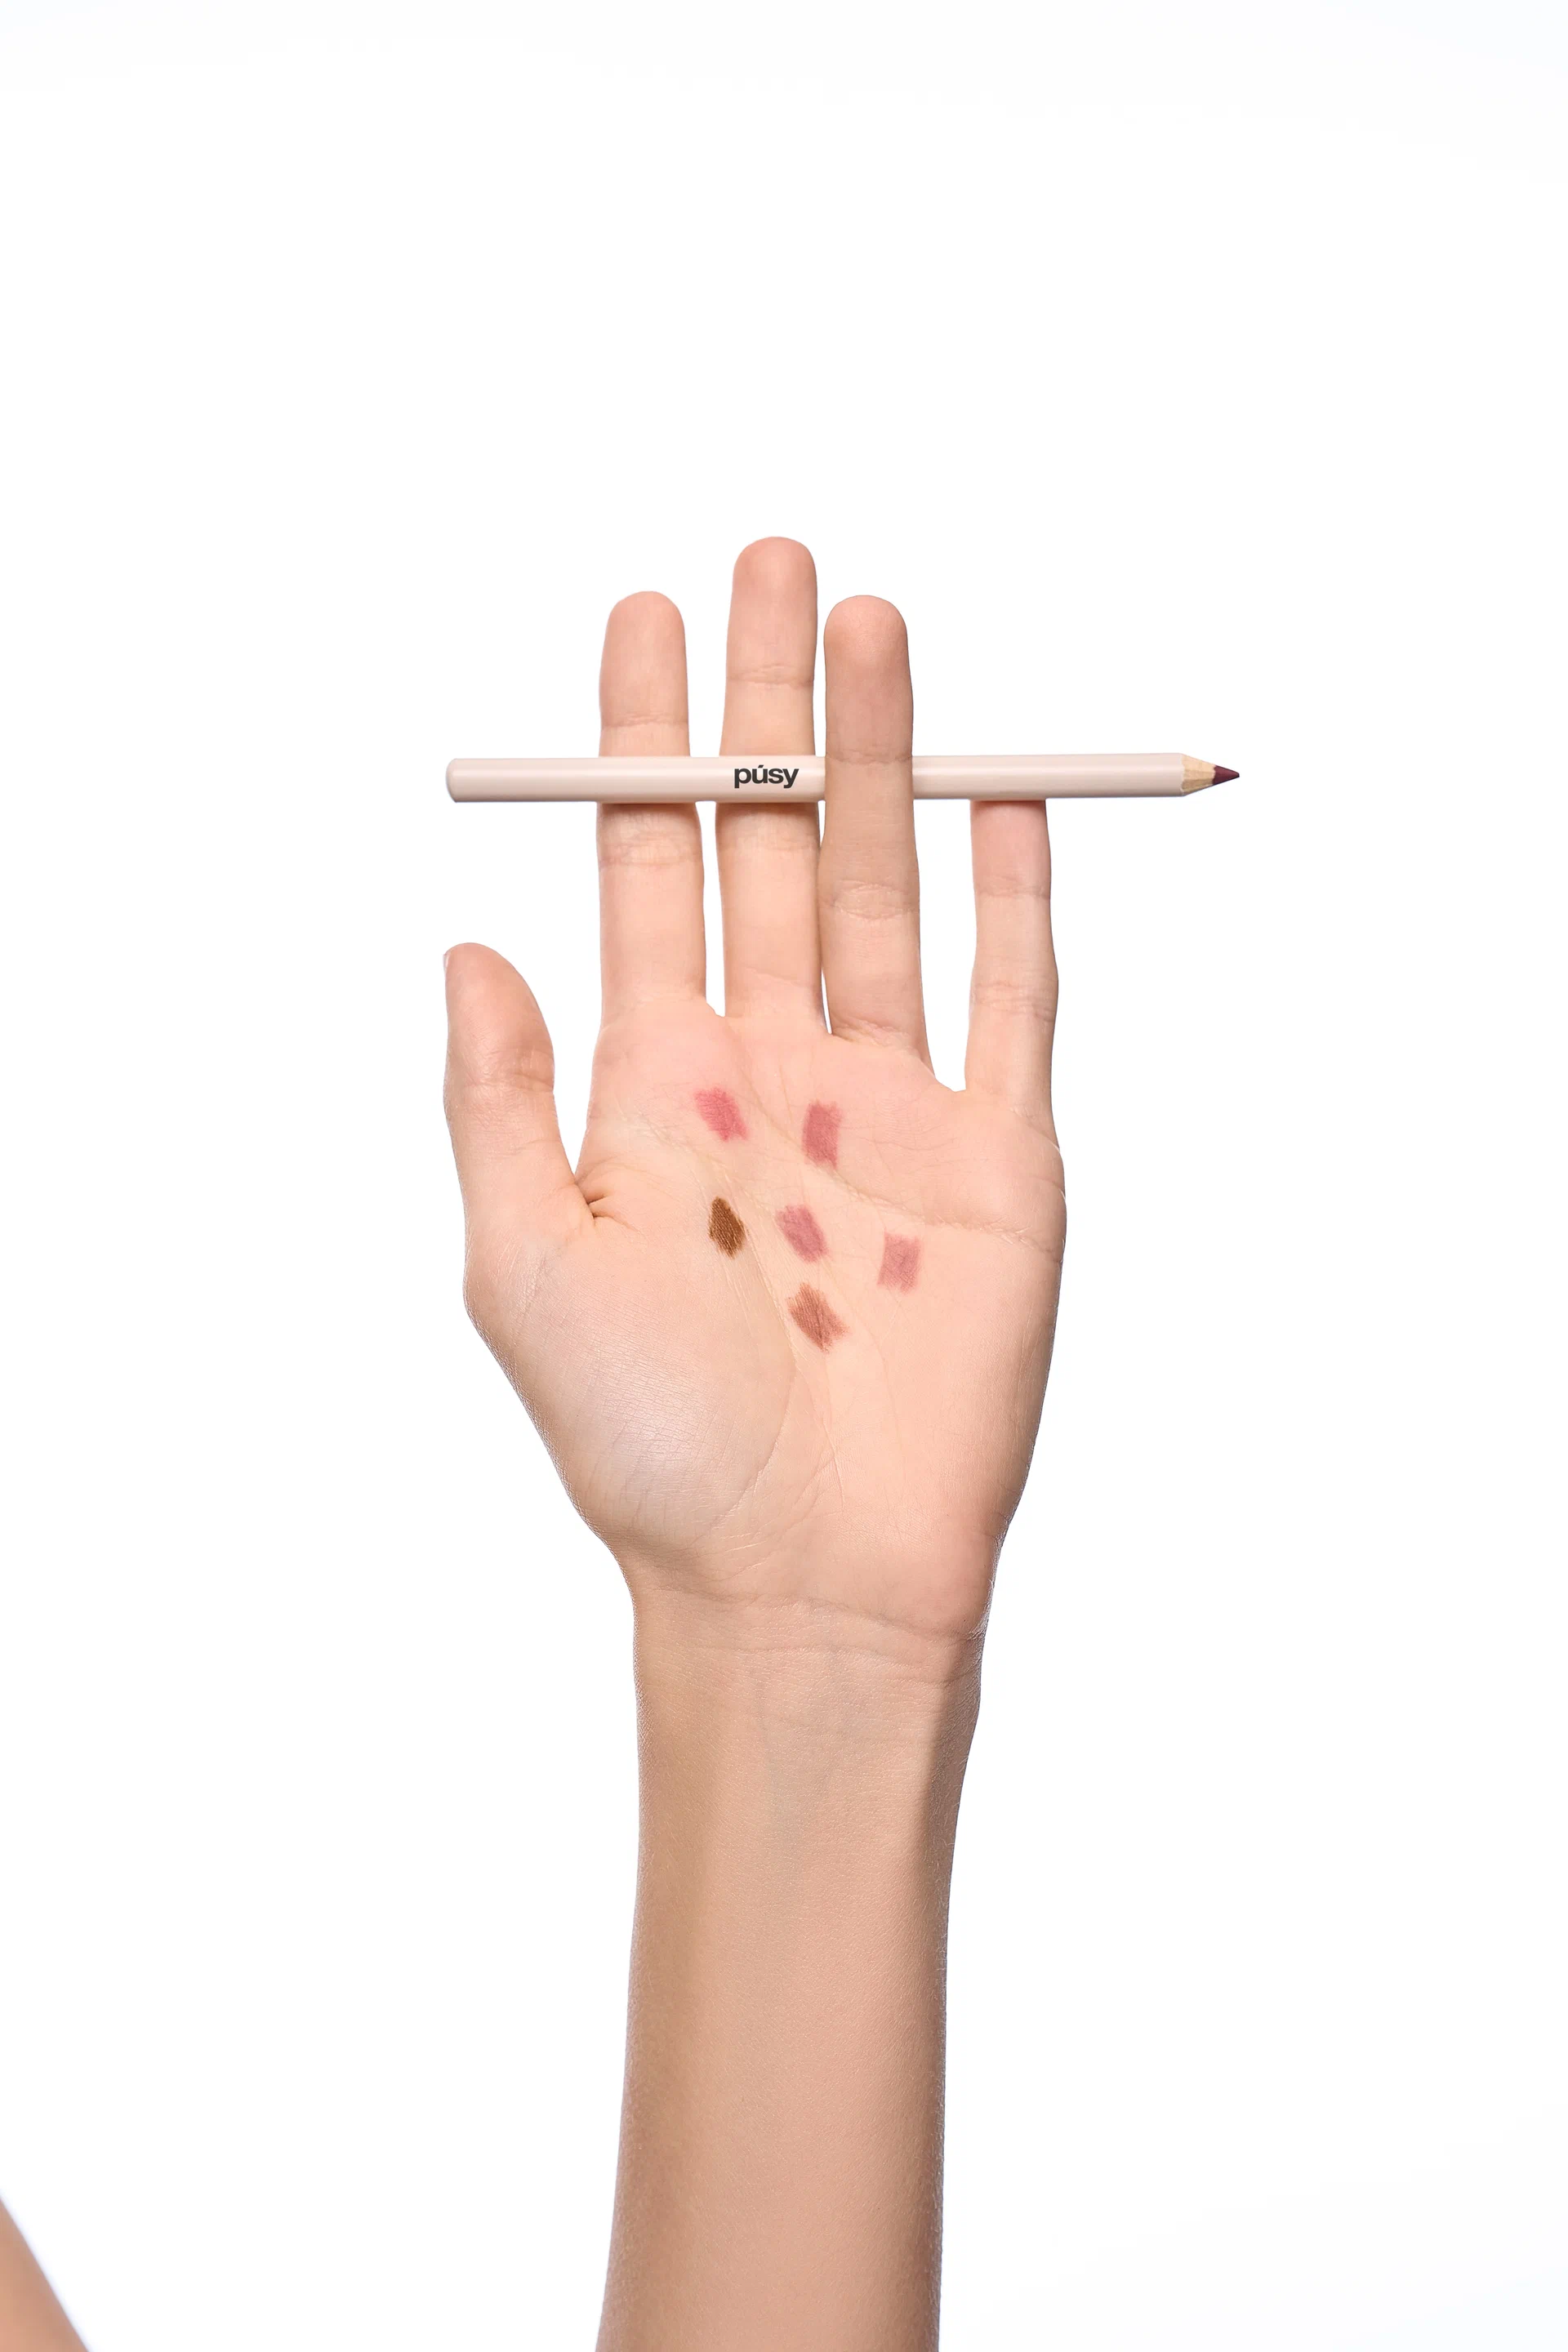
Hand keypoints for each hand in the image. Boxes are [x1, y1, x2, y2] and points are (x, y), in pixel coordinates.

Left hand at [444, 539, 1063, 1672]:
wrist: (801, 1573)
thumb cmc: (647, 1442)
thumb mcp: (523, 1261)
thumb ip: (499, 1097)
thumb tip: (463, 941)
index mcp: (658, 1085)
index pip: (649, 870)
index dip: (645, 744)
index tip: (641, 617)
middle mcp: (776, 1071)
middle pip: (776, 847)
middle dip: (768, 707)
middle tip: (765, 558)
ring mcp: (895, 1106)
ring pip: (891, 889)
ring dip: (885, 757)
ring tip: (870, 620)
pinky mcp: (1004, 1156)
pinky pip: (1015, 996)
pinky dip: (1012, 892)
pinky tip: (998, 789)